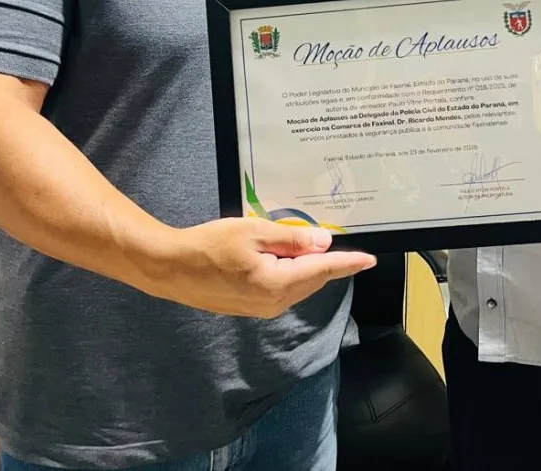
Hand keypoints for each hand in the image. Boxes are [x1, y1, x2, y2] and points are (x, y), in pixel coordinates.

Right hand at [152, 216, 375, 317]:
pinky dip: (289, 273)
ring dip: (305, 266)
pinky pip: (281, 289)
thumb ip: (292, 239)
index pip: (322, 271)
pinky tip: (282, 256)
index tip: (369, 259)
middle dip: (325, 261)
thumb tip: (324, 243)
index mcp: (277, 284)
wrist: (171, 268)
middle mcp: (273, 303)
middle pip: (311, 279)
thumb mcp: (254, 232)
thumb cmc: (209, 245)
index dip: (347, 263)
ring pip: (297, 285)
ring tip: (305, 243)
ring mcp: (260, 308)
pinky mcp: (249, 307)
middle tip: (335, 238)